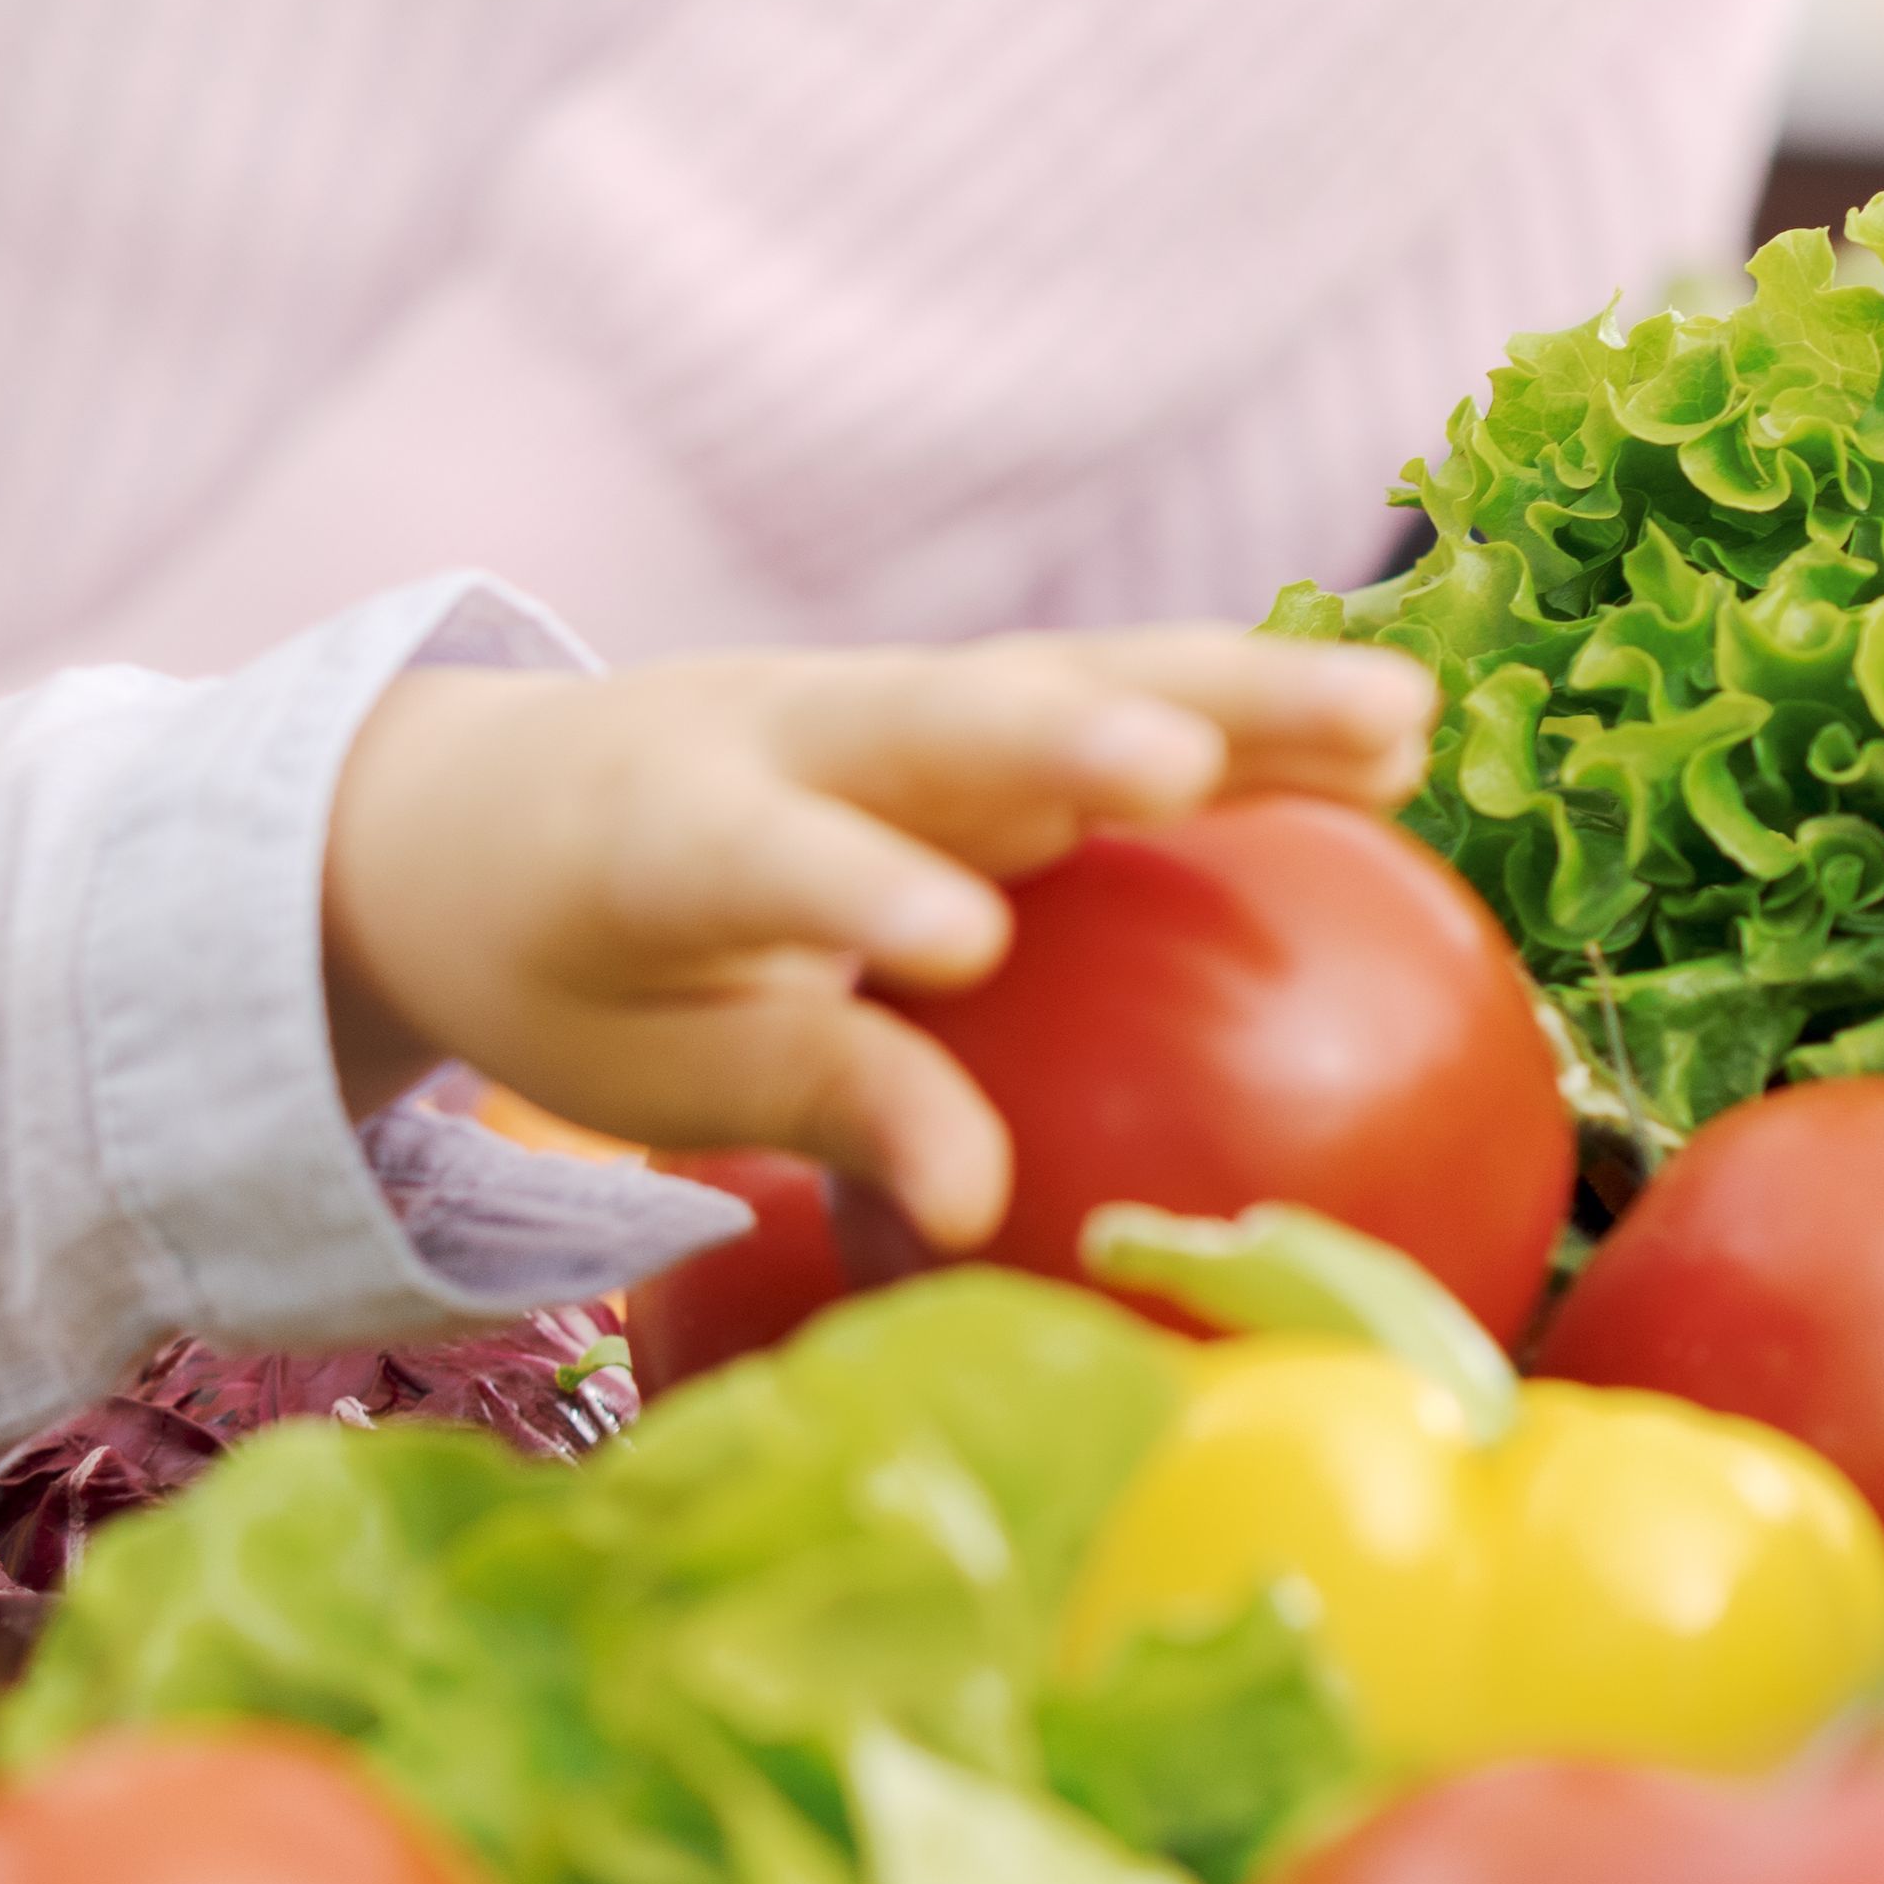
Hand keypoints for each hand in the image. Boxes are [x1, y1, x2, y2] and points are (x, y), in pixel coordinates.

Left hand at [320, 628, 1439, 1248]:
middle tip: (1186, 767)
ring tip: (1398, 726)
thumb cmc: (570, 959)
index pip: (754, 854)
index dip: (852, 887)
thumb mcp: (648, 1063)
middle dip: (1057, 735)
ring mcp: (884, 700)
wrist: (485, 799)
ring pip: (1057, 679)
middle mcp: (783, 733)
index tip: (956, 947)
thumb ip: (816, 1104)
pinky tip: (1394, 744)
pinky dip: (1240, 708)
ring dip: (1220, 692)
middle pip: (933, 719)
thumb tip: (987, 1205)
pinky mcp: (961, 702)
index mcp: (661, 832)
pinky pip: (1110, 693)